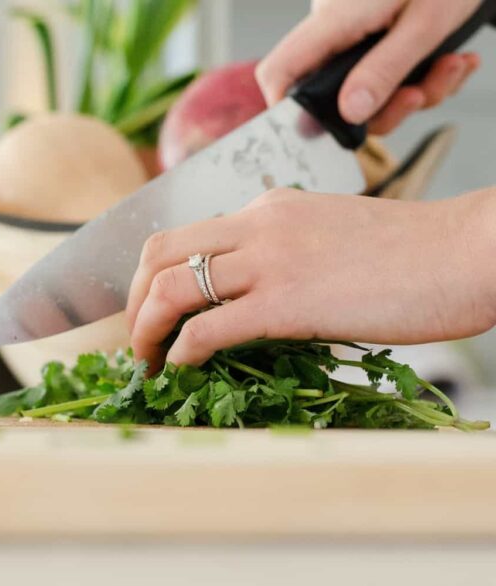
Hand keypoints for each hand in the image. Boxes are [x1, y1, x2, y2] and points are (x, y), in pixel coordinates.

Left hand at [126, 188, 495, 371]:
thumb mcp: (329, 235)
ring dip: (145, 330)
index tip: (151, 310)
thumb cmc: (410, 254)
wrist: (466, 252)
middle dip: (132, 300)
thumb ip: (282, 254)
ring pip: (171, 287)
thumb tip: (248, 298)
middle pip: (158, 252)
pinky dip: (181, 352)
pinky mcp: (287, 302)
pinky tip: (181, 368)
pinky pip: (208, 328)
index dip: (153, 275)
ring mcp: (269, 260)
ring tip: (146, 362)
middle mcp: (257, 224)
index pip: (184, 235)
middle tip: (136, 338)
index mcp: (266, 208)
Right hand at [256, 0, 481, 133]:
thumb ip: (385, 69)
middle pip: (332, 96)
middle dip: (385, 109)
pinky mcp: (374, 39)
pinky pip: (386, 77)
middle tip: (419, 95)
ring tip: (450, 66)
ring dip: (415, 92)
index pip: (280, 71)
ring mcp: (353, 36)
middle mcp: (334, 30)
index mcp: (333, 20)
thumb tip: (350, 113)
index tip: (314, 134)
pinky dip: (422, 78)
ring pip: (367, 92)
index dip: (285, 109)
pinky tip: (448, 60)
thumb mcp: (424, 23)